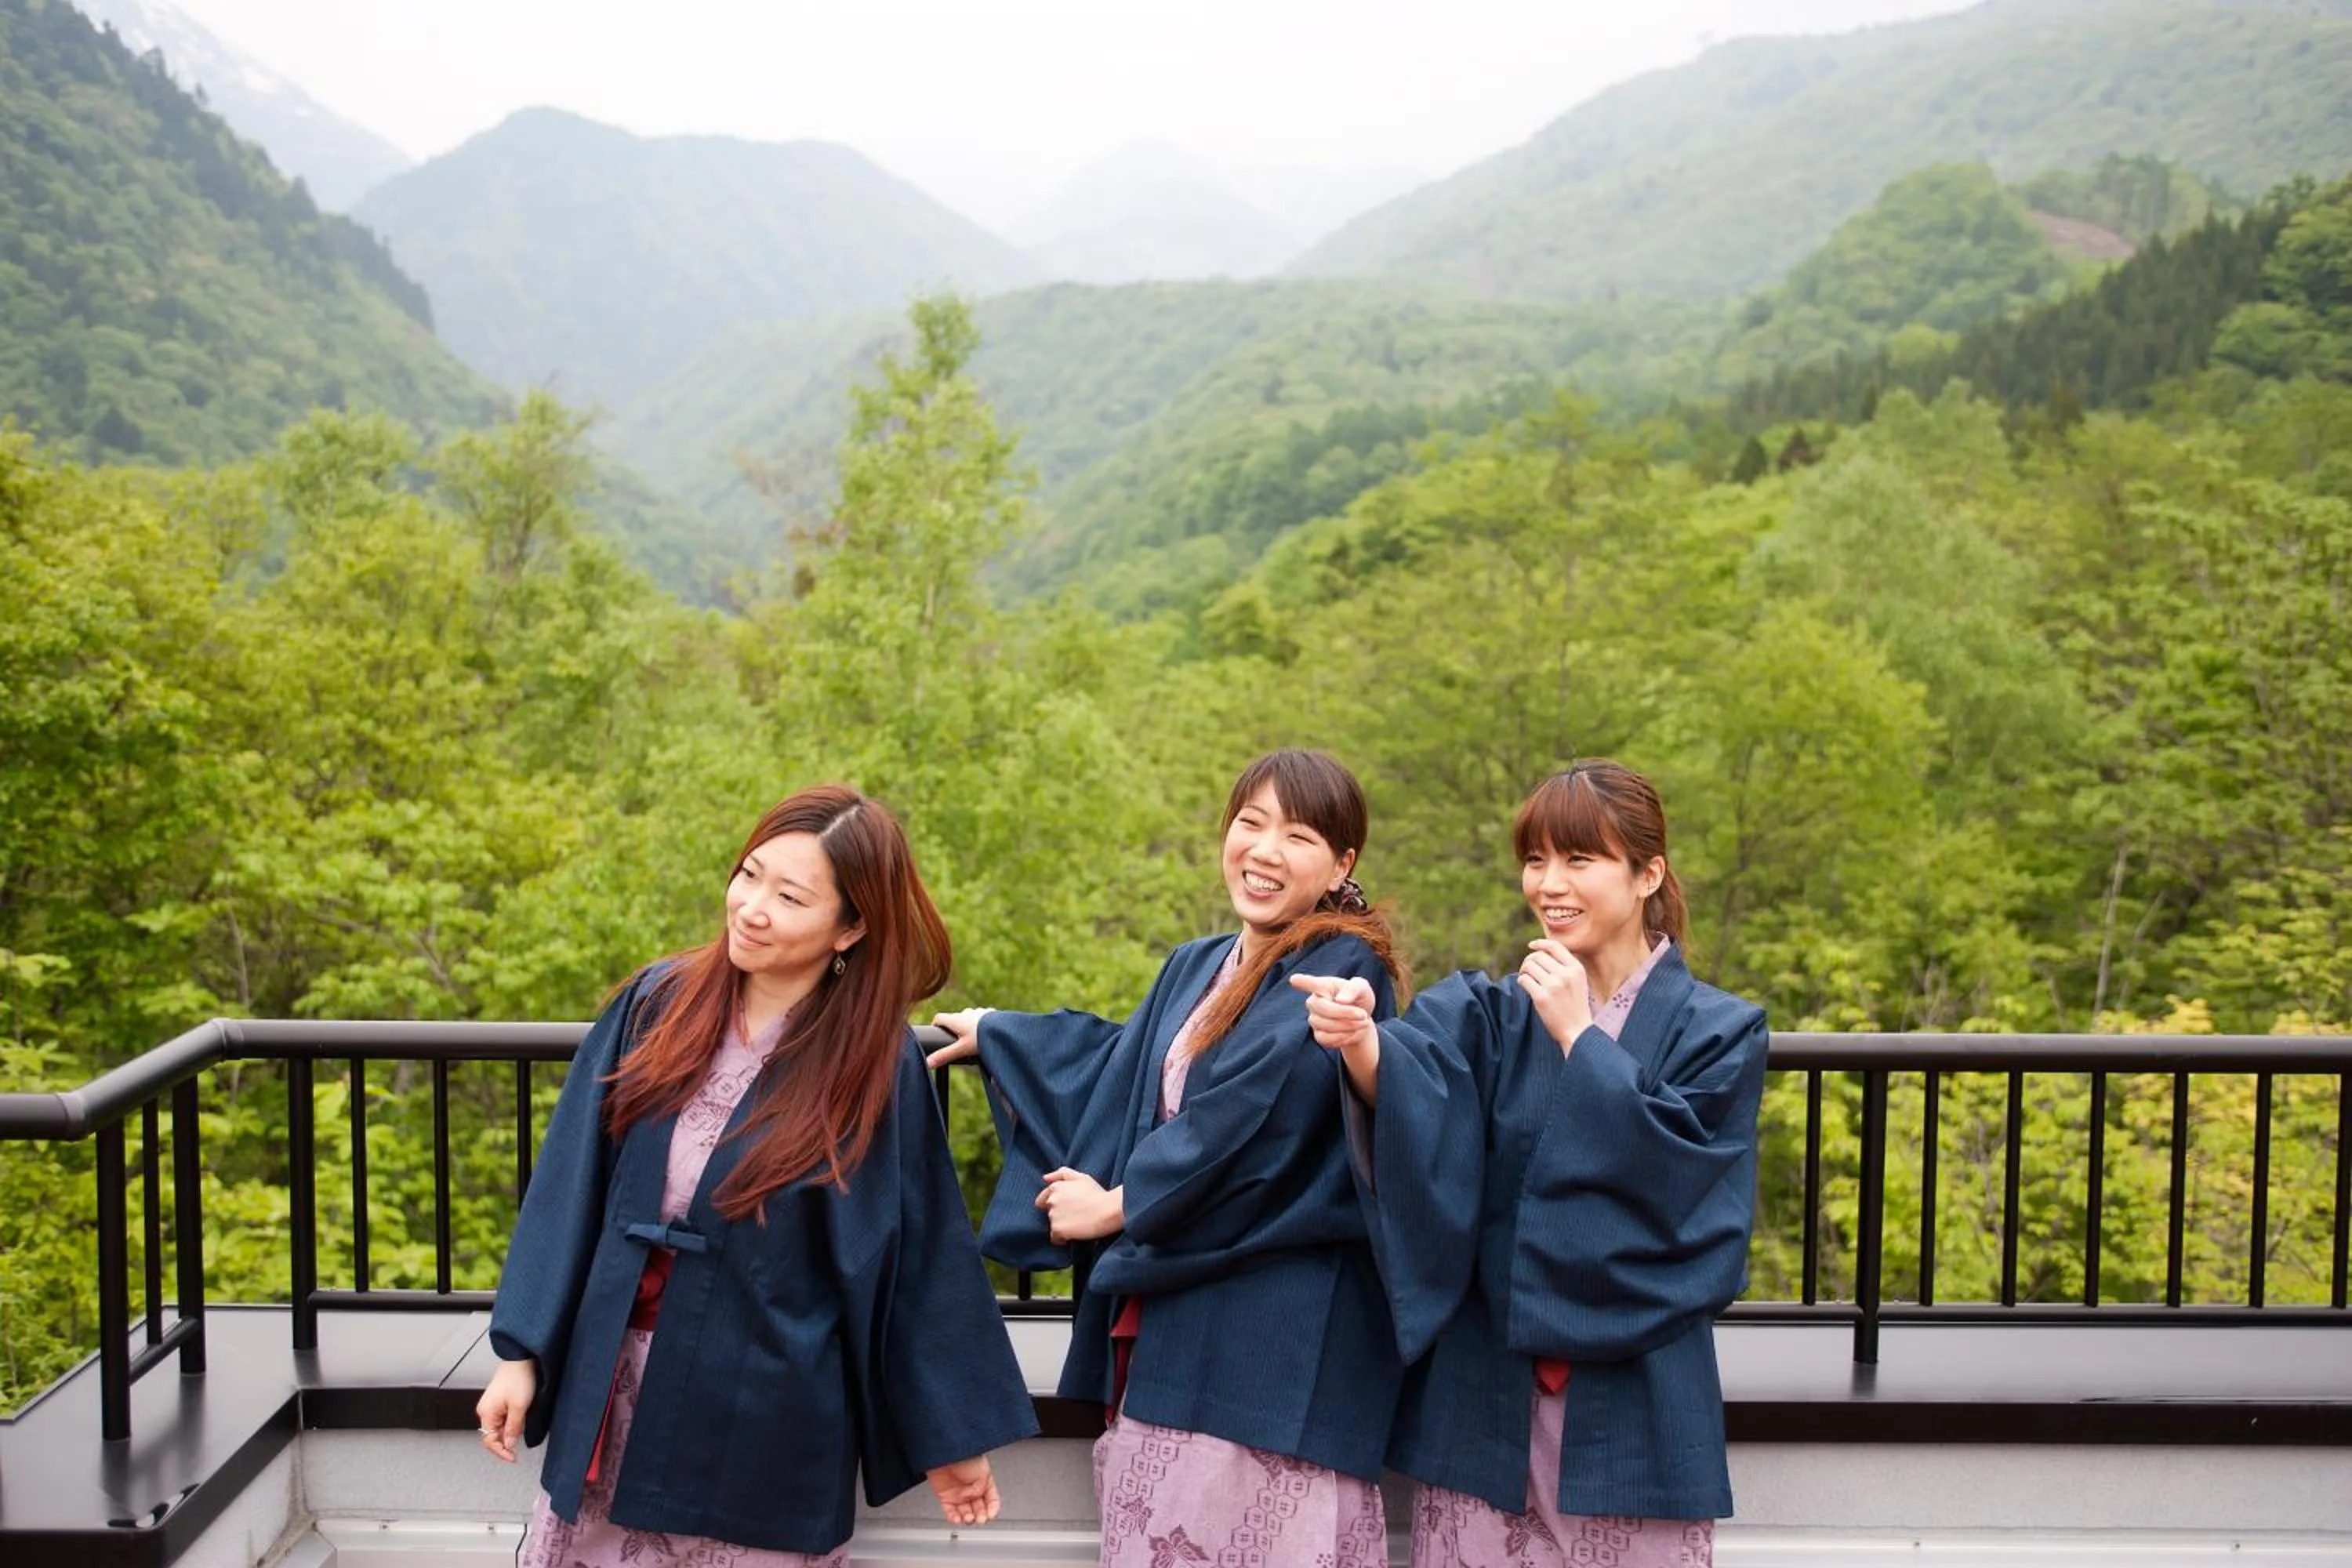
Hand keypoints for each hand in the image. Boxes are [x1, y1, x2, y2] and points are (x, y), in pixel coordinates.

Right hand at [475, 1356, 535, 1461]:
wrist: (521, 1359)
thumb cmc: (519, 1377)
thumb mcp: (519, 1406)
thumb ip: (513, 1428)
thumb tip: (509, 1445)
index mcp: (486, 1413)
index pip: (489, 1441)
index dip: (501, 1452)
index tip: (513, 1458)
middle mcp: (485, 1410)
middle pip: (494, 1435)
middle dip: (507, 1440)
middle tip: (520, 1442)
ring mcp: (491, 1406)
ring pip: (500, 1427)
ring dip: (511, 1431)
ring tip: (523, 1422)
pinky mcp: (498, 1401)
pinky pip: (503, 1419)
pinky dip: (512, 1423)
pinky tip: (521, 1417)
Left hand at [925, 1453, 1001, 1525]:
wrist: (945, 1452)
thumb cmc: (965, 1456)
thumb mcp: (984, 1473)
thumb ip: (984, 1490)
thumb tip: (983, 1503)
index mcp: (984, 1481)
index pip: (992, 1500)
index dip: (993, 1509)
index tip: (991, 1515)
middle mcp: (971, 1488)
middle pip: (979, 1509)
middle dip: (981, 1516)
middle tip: (980, 1519)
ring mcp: (958, 1493)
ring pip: (965, 1513)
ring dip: (968, 1519)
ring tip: (969, 1518)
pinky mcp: (945, 1496)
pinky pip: (950, 1511)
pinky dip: (954, 1518)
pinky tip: (958, 1519)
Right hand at [927, 1006, 991, 1068]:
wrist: (1005, 1030)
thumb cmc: (981, 1038)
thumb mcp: (961, 1049)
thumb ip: (944, 1056)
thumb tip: (927, 1063)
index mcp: (956, 1019)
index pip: (939, 1017)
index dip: (935, 1025)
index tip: (936, 1032)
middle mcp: (966, 1012)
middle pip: (954, 1019)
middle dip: (953, 1029)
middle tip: (955, 1043)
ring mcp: (979, 1012)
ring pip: (969, 1017)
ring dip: (968, 1026)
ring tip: (972, 1040)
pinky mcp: (991, 1014)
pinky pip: (982, 1018)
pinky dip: (981, 1025)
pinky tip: (986, 1035)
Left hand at [1035, 1168, 1121, 1242]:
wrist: (1107, 1210)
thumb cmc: (1097, 1194)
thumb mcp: (1082, 1177)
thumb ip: (1062, 1174)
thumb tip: (1045, 1178)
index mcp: (1055, 1187)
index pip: (1043, 1200)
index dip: (1056, 1206)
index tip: (1069, 1209)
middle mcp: (1051, 1201)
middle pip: (1049, 1213)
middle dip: (1059, 1215)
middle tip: (1077, 1215)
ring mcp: (1053, 1215)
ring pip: (1053, 1225)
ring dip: (1062, 1226)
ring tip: (1078, 1224)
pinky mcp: (1057, 1229)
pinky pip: (1055, 1238)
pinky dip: (1063, 1238)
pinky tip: (1075, 1234)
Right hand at [1290, 973, 1380, 1105]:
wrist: (1361, 1021)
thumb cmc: (1359, 999)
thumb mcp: (1362, 989)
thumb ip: (1354, 989)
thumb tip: (1340, 1000)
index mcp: (1323, 985)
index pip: (1309, 983)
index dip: (1302, 982)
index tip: (1294, 979)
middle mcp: (1314, 1001)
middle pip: (1322, 1008)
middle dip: (1345, 1013)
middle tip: (1363, 1015)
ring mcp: (1314, 1019)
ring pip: (1326, 1025)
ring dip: (1348, 1026)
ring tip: (1362, 1022)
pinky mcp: (1318, 1035)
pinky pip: (1327, 1039)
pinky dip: (1343, 1037)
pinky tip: (1352, 1032)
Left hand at [1517, 939, 1593, 1052]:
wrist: (1577, 1032)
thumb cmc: (1575, 1007)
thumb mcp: (1579, 982)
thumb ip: (1566, 967)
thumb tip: (1542, 951)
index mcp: (1576, 969)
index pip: (1555, 946)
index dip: (1540, 943)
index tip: (1531, 945)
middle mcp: (1565, 974)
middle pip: (1537, 956)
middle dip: (1529, 961)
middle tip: (1528, 970)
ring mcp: (1553, 986)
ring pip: (1528, 966)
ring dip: (1524, 971)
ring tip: (1528, 979)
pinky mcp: (1541, 997)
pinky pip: (1523, 980)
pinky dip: (1522, 982)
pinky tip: (1526, 988)